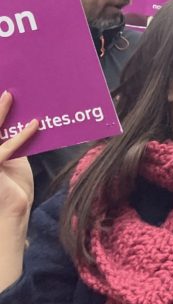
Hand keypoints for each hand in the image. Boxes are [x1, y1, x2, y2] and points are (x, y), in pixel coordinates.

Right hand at [0, 91, 38, 290]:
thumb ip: (12, 140)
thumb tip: (26, 116)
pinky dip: (21, 137)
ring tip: (10, 95)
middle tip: (6, 88)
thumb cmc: (12, 189)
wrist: (9, 219)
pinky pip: (4, 151)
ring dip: (0, 113)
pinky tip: (36, 125)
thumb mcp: (12, 160)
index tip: (4, 87)